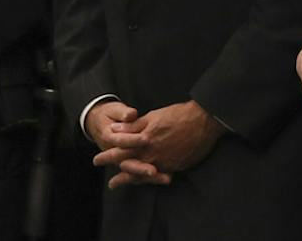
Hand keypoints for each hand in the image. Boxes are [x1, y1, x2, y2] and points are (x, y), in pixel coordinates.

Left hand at [90, 100, 225, 186]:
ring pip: (143, 175)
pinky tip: (147, 181)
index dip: (107, 156)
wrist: (204, 122)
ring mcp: (164, 163)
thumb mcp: (153, 116)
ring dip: (131, 181)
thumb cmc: (178, 115)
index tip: (96, 160)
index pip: (120, 151)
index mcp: (144, 140)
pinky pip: (159, 177)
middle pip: (130, 167)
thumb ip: (133, 126)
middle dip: (119, 176)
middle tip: (110, 184)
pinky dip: (150, 180)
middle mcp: (152, 154)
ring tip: (122, 186)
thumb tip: (114, 130)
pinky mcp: (175, 167)